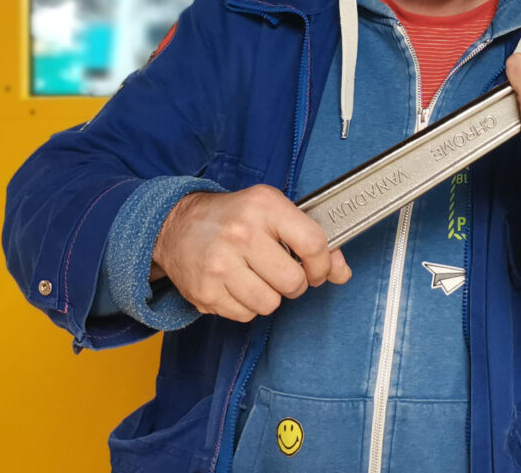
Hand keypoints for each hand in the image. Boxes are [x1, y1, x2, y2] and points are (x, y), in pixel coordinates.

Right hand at [151, 184, 350, 321]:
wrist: (178, 226)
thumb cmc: (235, 217)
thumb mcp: (274, 211)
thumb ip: (312, 239)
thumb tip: (342, 272)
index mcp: (264, 206)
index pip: (312, 243)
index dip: (323, 264)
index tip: (319, 269)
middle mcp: (241, 234)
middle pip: (292, 281)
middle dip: (295, 283)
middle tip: (284, 272)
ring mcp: (220, 264)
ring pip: (270, 303)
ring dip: (271, 296)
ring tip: (258, 277)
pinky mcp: (205, 292)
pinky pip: (246, 315)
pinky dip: (248, 305)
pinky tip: (238, 284)